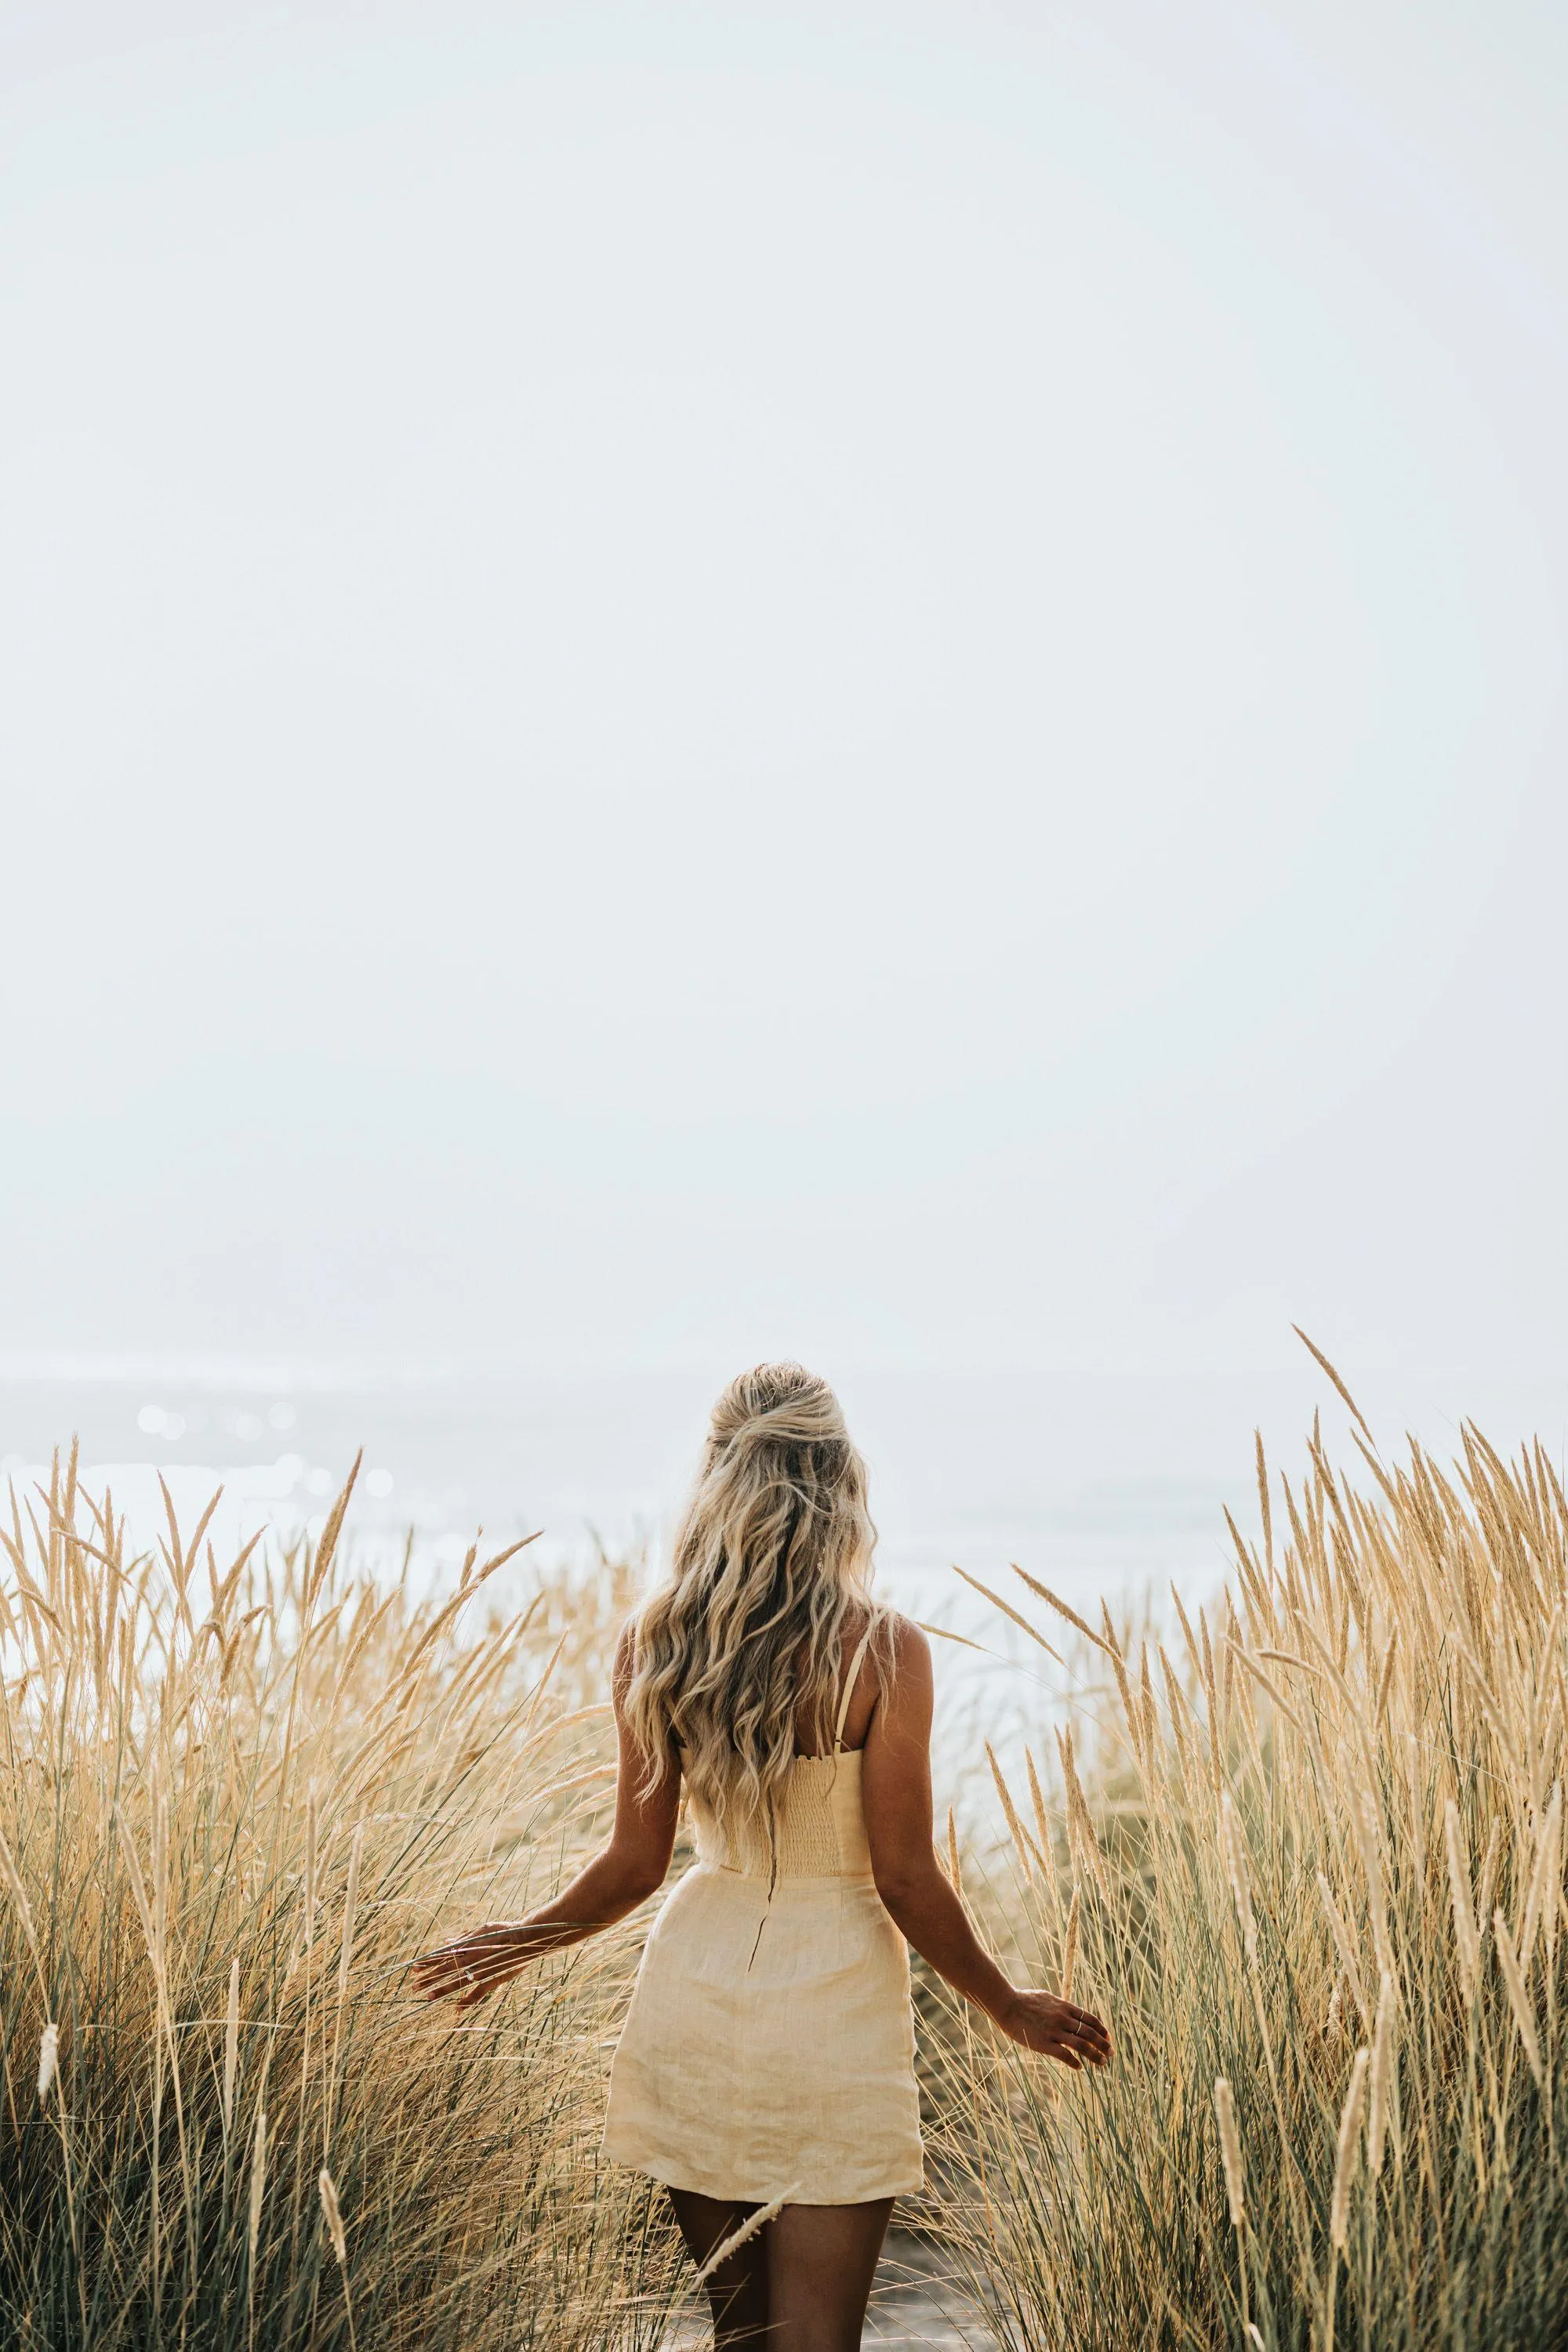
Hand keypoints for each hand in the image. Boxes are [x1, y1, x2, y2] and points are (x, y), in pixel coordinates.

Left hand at [411, 1922, 529, 2008]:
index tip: (415, 1968)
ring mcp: (480, 1970)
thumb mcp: (482, 1929)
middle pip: (445, 1969)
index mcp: (468, 1944)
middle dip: (428, 1977)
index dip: (428, 1962)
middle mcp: (471, 1957)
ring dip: (440, 1989)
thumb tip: (446, 1942)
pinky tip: (456, 2009)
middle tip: (414, 1986)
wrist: (526, 1938)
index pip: (442, 1954)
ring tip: (426, 1996)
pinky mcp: (492, 1979)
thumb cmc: (504, 1931)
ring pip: (456, 1981)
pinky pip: (477, 1993)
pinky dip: (467, 2002)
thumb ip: (463, 1937)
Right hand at [995, 1987, 1112, 2069]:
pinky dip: (1075, 2063)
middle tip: (1111, 2053)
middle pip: (1090, 2033)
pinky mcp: (1044, 2043)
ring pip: (1082, 2045)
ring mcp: (1054, 2031)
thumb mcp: (1047, 1997)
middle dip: (1103, 2044)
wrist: (1007, 2005)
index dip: (1102, 2030)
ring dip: (1095, 2055)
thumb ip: (1061, 2005)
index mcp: (1065, 2007)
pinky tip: (1080, 2068)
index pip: (1090, 2019)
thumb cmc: (1025, 2000)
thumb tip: (1070, 2009)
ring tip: (1102, 2063)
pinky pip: (1065, 2055)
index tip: (1108, 2038)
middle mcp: (1063, 2019)